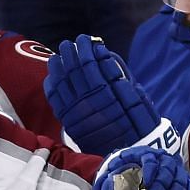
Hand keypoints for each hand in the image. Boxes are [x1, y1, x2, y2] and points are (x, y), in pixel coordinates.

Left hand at [45, 36, 158, 154]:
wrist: (128, 151)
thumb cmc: (137, 122)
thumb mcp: (136, 96)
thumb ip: (119, 73)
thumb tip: (102, 52)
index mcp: (105, 92)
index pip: (89, 62)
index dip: (85, 48)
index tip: (84, 39)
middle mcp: (87, 100)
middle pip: (72, 69)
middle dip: (69, 53)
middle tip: (69, 44)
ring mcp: (75, 111)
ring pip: (60, 82)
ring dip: (57, 66)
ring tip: (58, 56)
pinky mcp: (69, 121)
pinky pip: (54, 99)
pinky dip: (51, 84)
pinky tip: (52, 76)